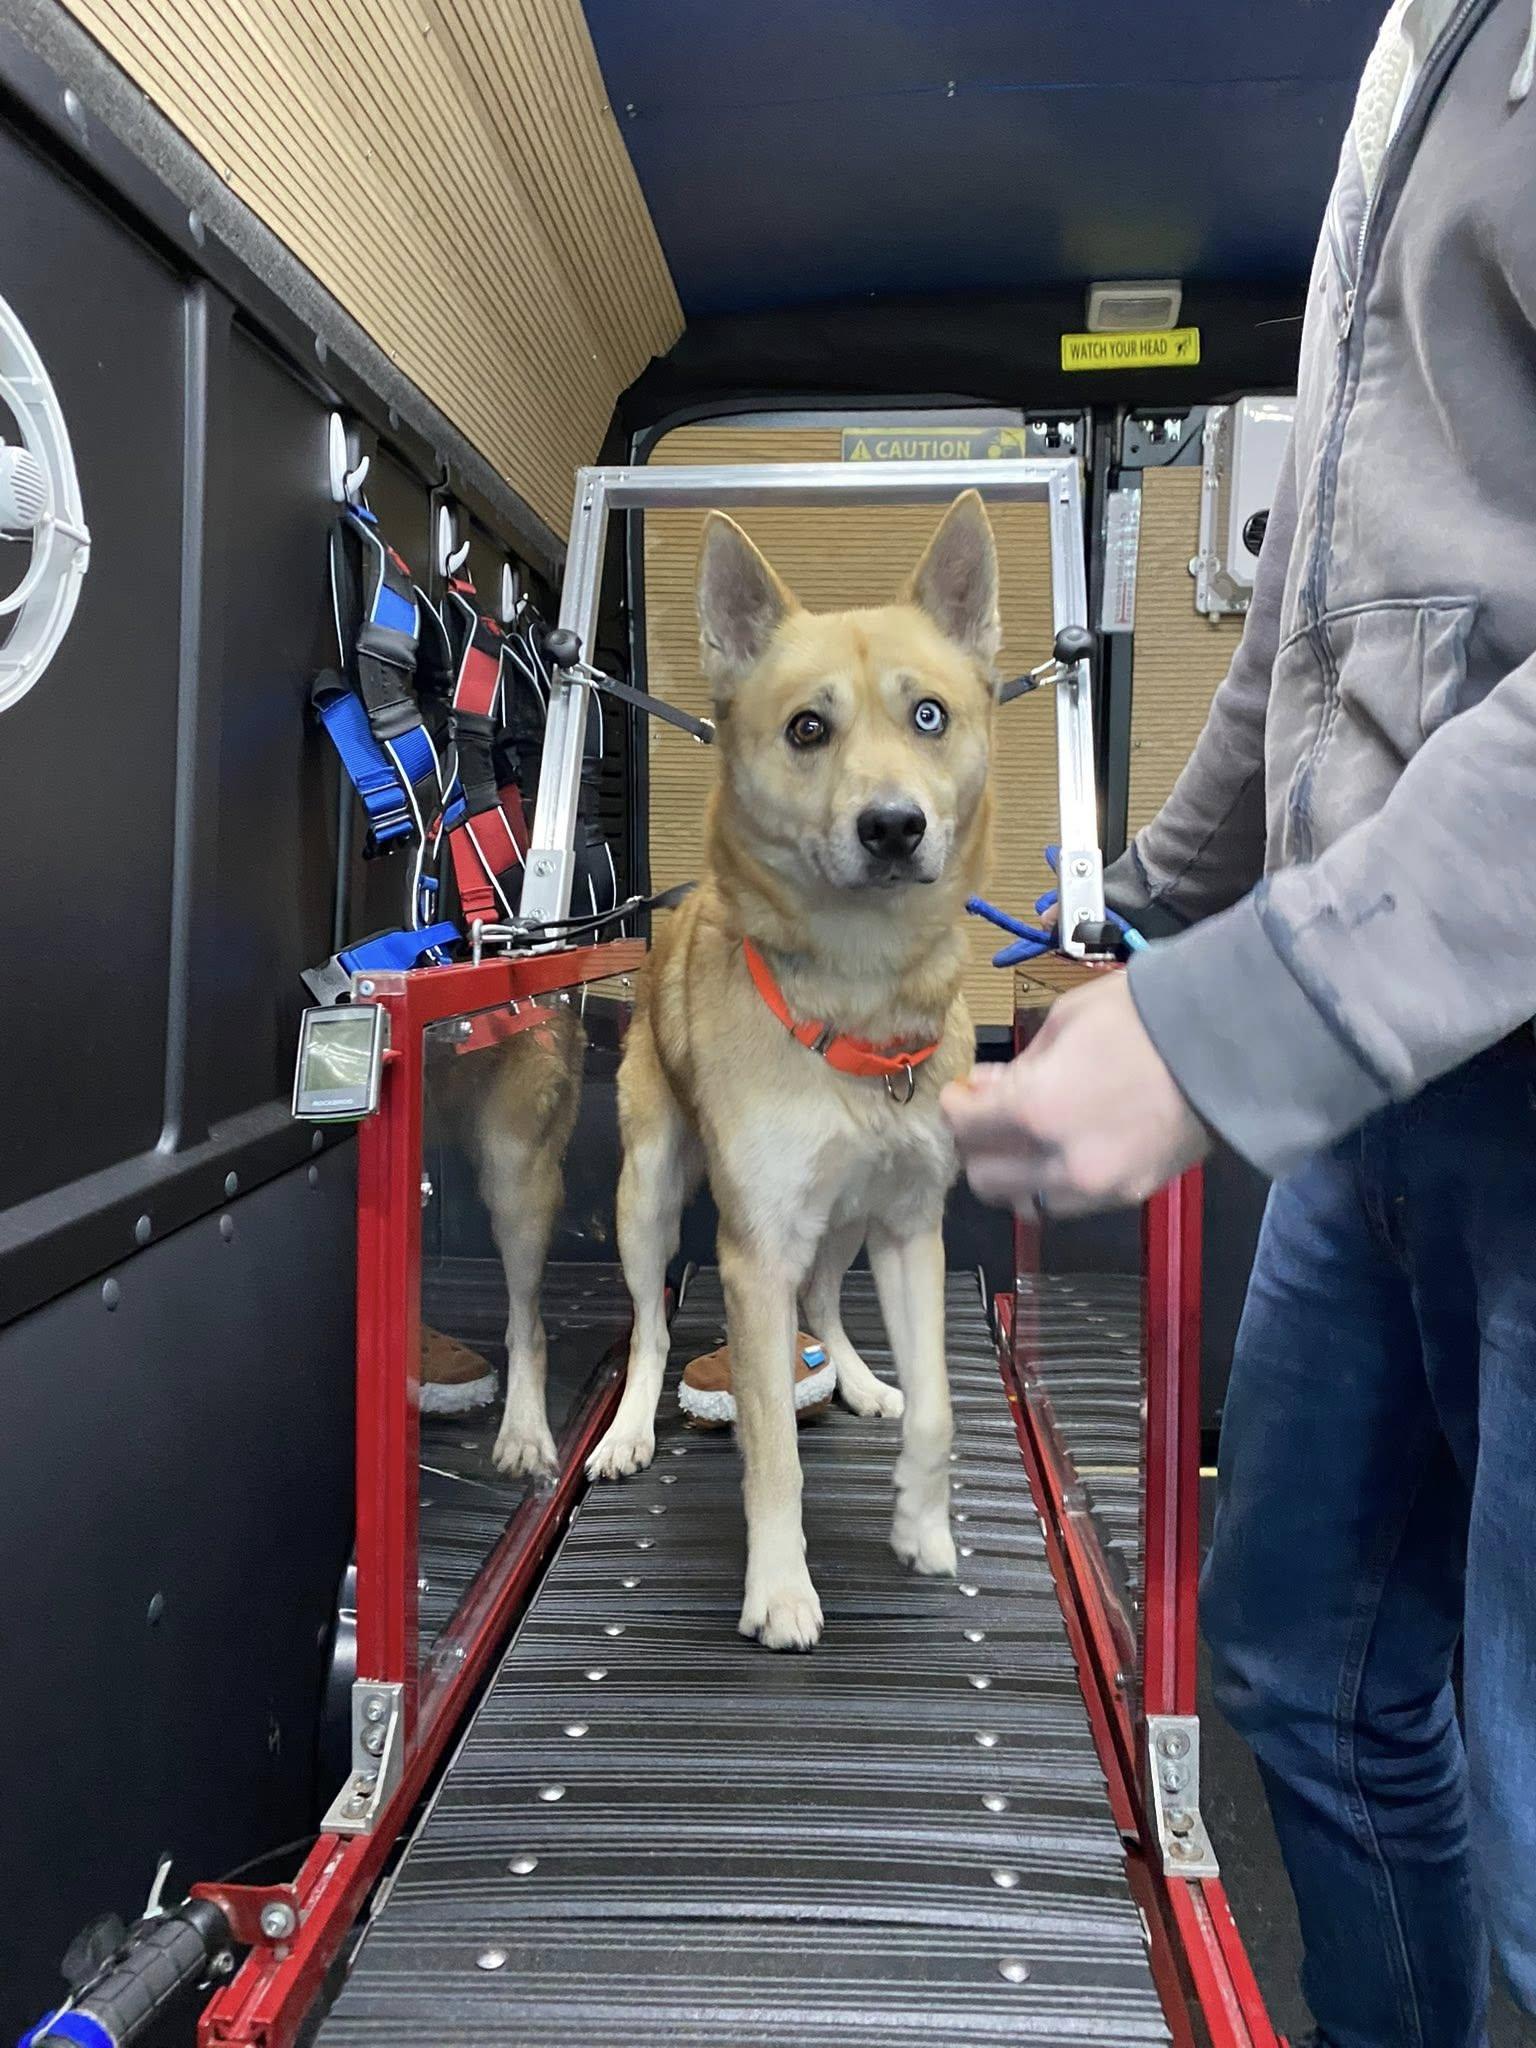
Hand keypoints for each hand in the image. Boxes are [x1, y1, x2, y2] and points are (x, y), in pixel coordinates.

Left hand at [940, 972, 1208, 1215]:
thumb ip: (1018, 1065)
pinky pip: (1070, 1204)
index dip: (954, 1106)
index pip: (963, 1127)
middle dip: (977, 1148)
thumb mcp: (1064, 1022)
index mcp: (1035, 1110)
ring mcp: (1097, 1188)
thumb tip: (988, 1088)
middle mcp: (1058, 1163)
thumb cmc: (1141, 1017)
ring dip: (1014, 1175)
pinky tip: (1066, 1150)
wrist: (1228, 1044)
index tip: (962, 1092)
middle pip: (984, 1180)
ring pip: (1026, 1204)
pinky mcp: (1130, 1197)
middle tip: (988, 1118)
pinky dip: (1055, 1183)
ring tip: (1026, 1140)